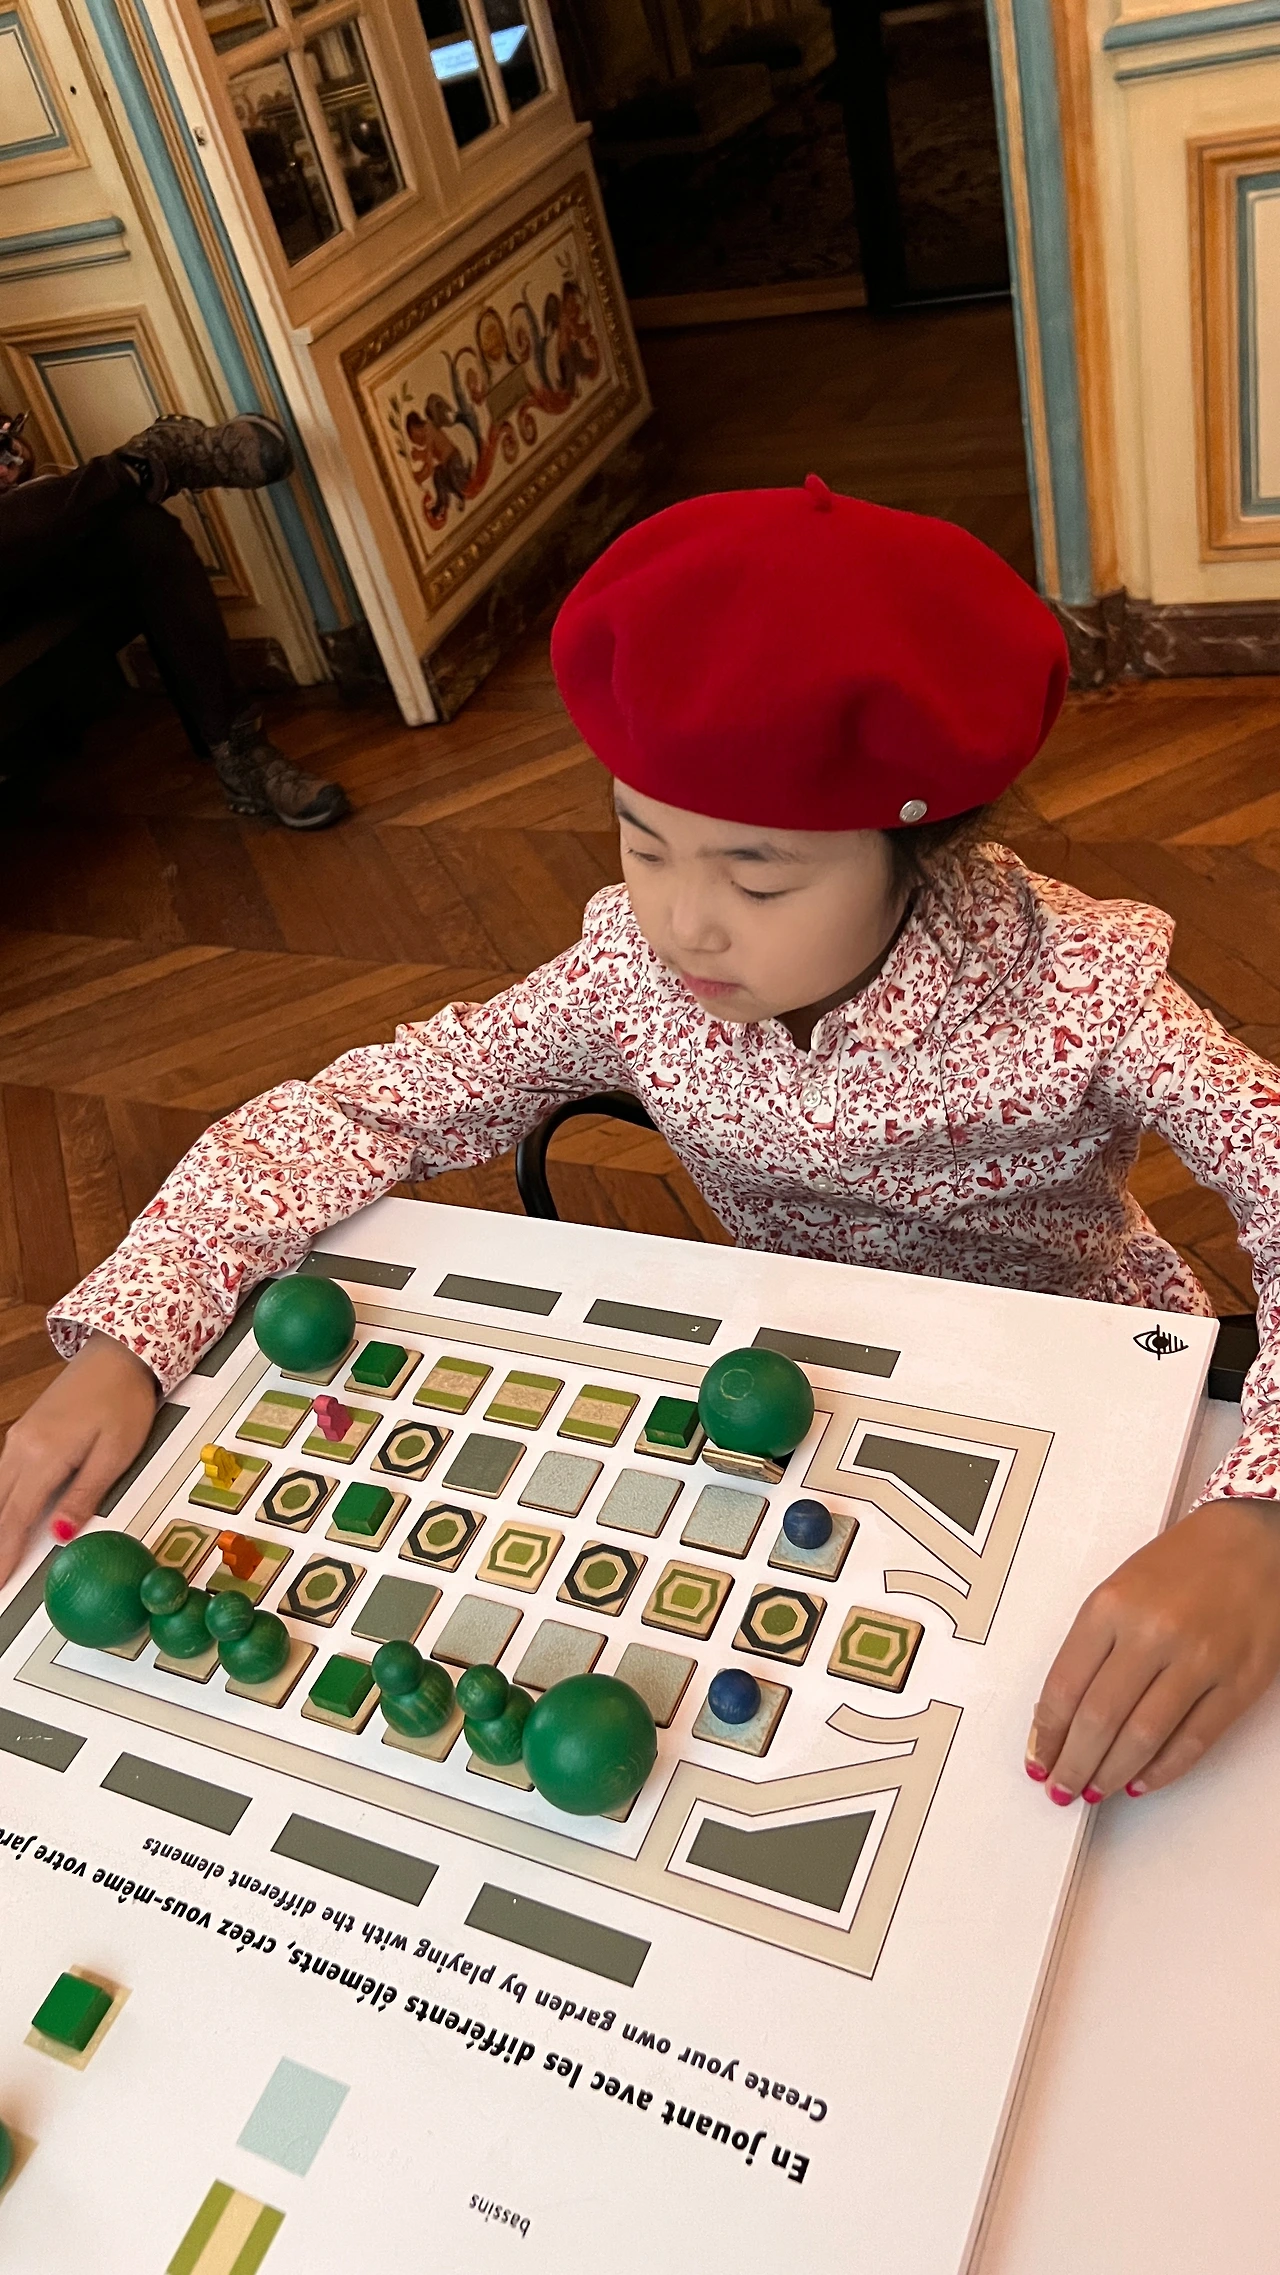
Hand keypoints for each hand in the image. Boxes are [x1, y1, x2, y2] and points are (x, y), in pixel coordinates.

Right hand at [0, 1333, 157, 1585]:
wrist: (117, 1354)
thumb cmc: (122, 1400)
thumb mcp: (115, 1452)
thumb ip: (85, 1494)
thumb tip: (62, 1534)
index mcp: (44, 1455)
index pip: (18, 1516)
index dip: (6, 1552)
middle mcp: (21, 1447)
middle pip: (0, 1507)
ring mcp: (19, 1438)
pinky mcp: (24, 1433)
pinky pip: (3, 1476)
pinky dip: (1, 1502)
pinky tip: (2, 1517)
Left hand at [1026, 1498, 1279, 1801]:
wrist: (1253, 1541)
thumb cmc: (1182, 1563)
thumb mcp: (1118, 1589)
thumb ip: (1091, 1646)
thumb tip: (1063, 1713)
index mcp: (1112, 1606)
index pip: (1065, 1685)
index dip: (1047, 1733)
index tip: (1039, 1758)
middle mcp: (1153, 1632)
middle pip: (1099, 1719)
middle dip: (1073, 1763)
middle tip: (1061, 1787)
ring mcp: (1200, 1659)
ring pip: (1143, 1736)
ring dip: (1112, 1774)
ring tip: (1094, 1790)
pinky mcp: (1239, 1682)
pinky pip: (1195, 1739)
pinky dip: (1165, 1769)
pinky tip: (1142, 1781)